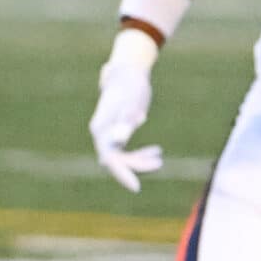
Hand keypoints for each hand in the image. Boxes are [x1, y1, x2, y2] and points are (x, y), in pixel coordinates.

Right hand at [89, 29, 162, 192]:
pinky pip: (127, 150)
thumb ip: (124, 120)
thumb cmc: (129, 86)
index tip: (136, 187)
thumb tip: (120, 139)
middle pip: (116, 160)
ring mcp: (108, 134)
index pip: (109, 158)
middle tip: (158, 163)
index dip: (122, 173)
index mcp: (101, 128)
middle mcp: (102, 134)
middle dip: (136, 166)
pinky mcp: (117, 133)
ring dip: (140, 161)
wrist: (126, 73)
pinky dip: (141, 154)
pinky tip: (157, 151)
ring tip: (159, 156)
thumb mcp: (131, 101)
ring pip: (123, 157)